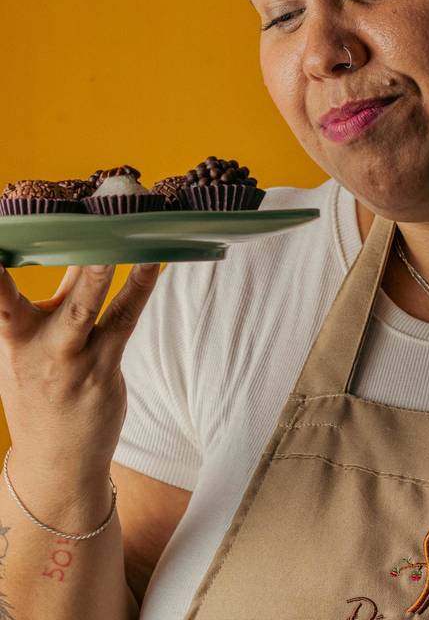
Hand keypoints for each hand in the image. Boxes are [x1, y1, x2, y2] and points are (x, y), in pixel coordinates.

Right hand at [0, 262, 160, 481]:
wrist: (56, 462)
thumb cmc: (44, 390)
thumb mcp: (31, 346)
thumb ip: (57, 298)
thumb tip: (80, 245)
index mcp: (12, 336)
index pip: (1, 295)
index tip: (0, 246)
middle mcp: (36, 347)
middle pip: (49, 297)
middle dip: (66, 266)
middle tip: (77, 229)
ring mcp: (71, 360)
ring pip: (86, 308)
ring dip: (101, 274)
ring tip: (121, 243)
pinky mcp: (102, 369)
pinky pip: (123, 321)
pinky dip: (138, 289)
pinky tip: (150, 264)